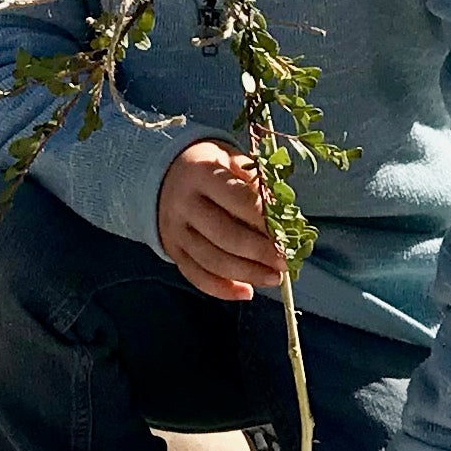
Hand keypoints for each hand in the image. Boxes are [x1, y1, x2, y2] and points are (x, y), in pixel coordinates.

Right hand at [155, 139, 287, 300]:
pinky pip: (196, 276)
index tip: (288, 233)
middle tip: (285, 262)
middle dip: (259, 252)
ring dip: (247, 274)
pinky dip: (222, 289)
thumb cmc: (209, 166)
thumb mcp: (230, 158)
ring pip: (212, 261)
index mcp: (200, 174)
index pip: (237, 199)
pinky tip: (247, 293)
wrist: (163, 174)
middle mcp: (183, 203)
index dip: (264, 219)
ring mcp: (175, 230)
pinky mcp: (173, 250)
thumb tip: (282, 212)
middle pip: (224, 235)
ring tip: (274, 279)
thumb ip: (254, 180)